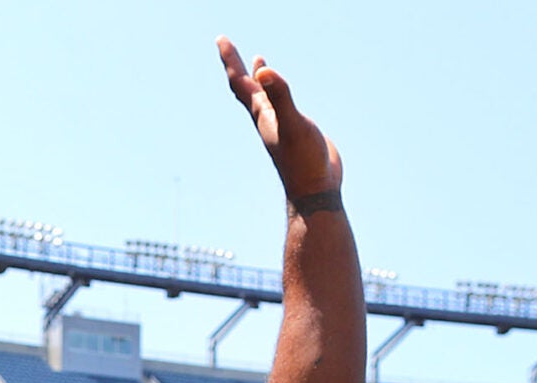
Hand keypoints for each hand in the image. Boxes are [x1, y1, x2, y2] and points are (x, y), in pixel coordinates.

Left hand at [217, 37, 341, 201]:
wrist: (315, 189)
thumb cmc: (303, 160)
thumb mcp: (292, 123)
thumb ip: (280, 96)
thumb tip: (265, 71)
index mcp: (261, 114)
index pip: (239, 82)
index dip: (230, 60)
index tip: (221, 39)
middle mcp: (266, 118)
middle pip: (245, 87)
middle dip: (236, 65)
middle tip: (225, 44)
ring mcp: (280, 125)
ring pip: (263, 98)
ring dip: (257, 79)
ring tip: (258, 63)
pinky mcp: (295, 131)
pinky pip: (281, 107)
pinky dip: (278, 94)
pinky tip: (282, 93)